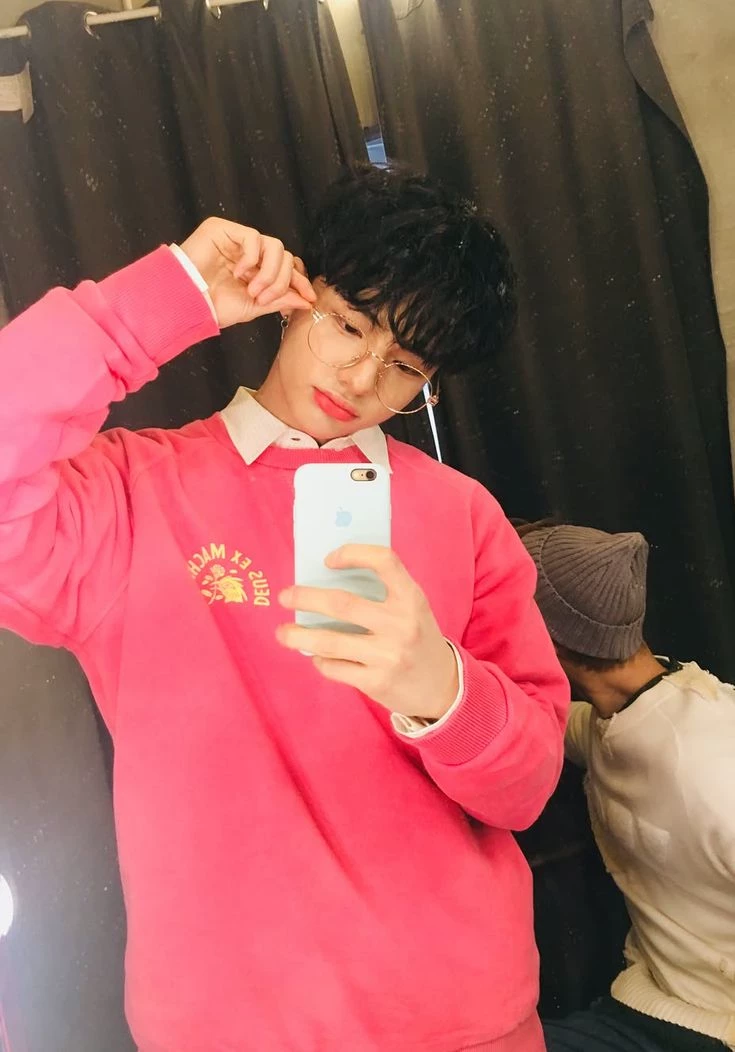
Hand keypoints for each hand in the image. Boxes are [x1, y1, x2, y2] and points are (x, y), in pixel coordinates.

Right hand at [179, 218, 315, 328]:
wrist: (186, 302)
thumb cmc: (214, 305)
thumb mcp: (254, 306)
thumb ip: (280, 300)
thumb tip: (306, 300)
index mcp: (257, 270)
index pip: (287, 268)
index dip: (299, 281)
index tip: (309, 298)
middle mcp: (250, 253)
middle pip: (285, 257)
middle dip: (280, 281)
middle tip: (263, 298)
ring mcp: (237, 240)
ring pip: (274, 245)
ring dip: (269, 272)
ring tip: (252, 289)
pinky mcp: (224, 229)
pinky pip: (253, 237)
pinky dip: (251, 258)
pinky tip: (239, 273)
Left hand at [276, 546, 459, 720]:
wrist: (444, 688)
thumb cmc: (418, 639)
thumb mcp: (412, 609)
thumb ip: (382, 594)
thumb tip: (326, 580)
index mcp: (412, 598)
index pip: (384, 562)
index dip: (353, 554)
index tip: (328, 560)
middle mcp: (401, 625)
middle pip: (341, 604)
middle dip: (305, 598)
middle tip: (284, 596)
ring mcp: (388, 656)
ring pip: (329, 642)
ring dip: (298, 636)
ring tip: (282, 633)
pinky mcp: (377, 682)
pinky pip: (335, 668)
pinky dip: (320, 660)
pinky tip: (317, 656)